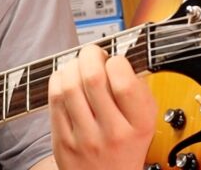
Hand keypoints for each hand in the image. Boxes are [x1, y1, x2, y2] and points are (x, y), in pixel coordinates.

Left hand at [48, 45, 156, 169]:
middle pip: (93, 78)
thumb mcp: (146, 121)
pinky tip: (66, 79)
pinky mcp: (62, 142)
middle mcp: (112, 133)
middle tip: (93, 55)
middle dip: (90, 55)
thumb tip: (115, 59)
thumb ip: (138, 91)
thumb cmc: (126, 146)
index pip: (124, 82)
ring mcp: (85, 139)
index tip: (115, 62)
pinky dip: (58, 80)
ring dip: (72, 65)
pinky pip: (54, 99)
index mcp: (138, 125)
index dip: (116, 62)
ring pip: (69, 85)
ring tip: (79, 66)